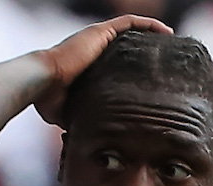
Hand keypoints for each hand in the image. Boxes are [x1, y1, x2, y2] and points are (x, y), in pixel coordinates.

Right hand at [34, 14, 171, 125]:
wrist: (42, 82)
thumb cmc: (49, 99)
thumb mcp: (69, 112)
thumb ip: (83, 117)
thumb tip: (91, 136)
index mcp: (87, 64)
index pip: (115, 60)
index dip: (132, 65)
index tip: (148, 75)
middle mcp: (92, 47)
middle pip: (125, 43)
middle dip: (145, 48)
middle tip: (164, 60)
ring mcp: (96, 37)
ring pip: (130, 30)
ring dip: (150, 33)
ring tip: (170, 42)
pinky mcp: (100, 32)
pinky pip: (129, 23)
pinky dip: (148, 25)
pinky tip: (166, 32)